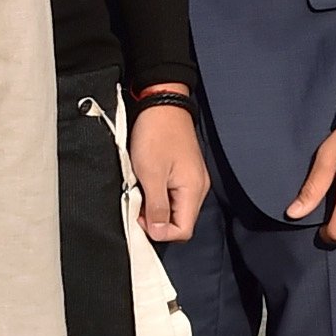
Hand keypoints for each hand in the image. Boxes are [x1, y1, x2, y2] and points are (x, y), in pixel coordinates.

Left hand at [128, 100, 208, 242]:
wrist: (162, 103)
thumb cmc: (156, 134)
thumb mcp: (151, 174)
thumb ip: (156, 207)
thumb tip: (158, 232)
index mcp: (193, 190)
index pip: (183, 231)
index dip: (160, 231)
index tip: (141, 216)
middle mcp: (198, 188)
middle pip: (180, 221)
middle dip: (157, 220)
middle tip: (137, 203)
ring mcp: (192, 179)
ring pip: (175, 208)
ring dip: (156, 206)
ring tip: (141, 189)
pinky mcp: (185, 172)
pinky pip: (174, 194)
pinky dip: (159, 194)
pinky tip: (147, 182)